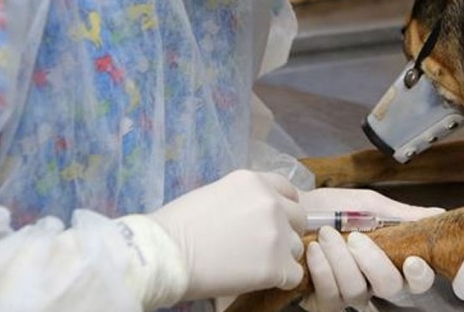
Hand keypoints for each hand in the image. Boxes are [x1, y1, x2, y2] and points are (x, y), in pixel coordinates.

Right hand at [116, 170, 306, 307]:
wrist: (165, 255)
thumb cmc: (176, 226)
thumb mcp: (213, 195)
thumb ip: (242, 200)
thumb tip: (252, 216)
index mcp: (254, 181)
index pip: (288, 190)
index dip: (283, 208)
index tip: (274, 222)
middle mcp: (271, 202)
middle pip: (299, 218)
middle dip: (285, 232)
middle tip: (263, 248)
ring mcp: (277, 233)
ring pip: (296, 247)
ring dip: (282, 257)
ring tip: (255, 266)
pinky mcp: (277, 265)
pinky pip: (294, 275)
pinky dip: (281, 280)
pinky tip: (260, 281)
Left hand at [299, 188, 440, 311]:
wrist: (292, 210)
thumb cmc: (332, 207)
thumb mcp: (369, 204)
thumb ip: (402, 213)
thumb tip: (440, 213)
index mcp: (391, 259)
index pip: (417, 280)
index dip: (420, 276)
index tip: (411, 259)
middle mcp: (373, 282)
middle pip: (390, 288)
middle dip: (373, 262)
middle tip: (355, 237)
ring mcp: (348, 294)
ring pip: (356, 291)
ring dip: (341, 260)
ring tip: (326, 234)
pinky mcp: (322, 301)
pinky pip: (330, 297)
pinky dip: (323, 270)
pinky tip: (315, 250)